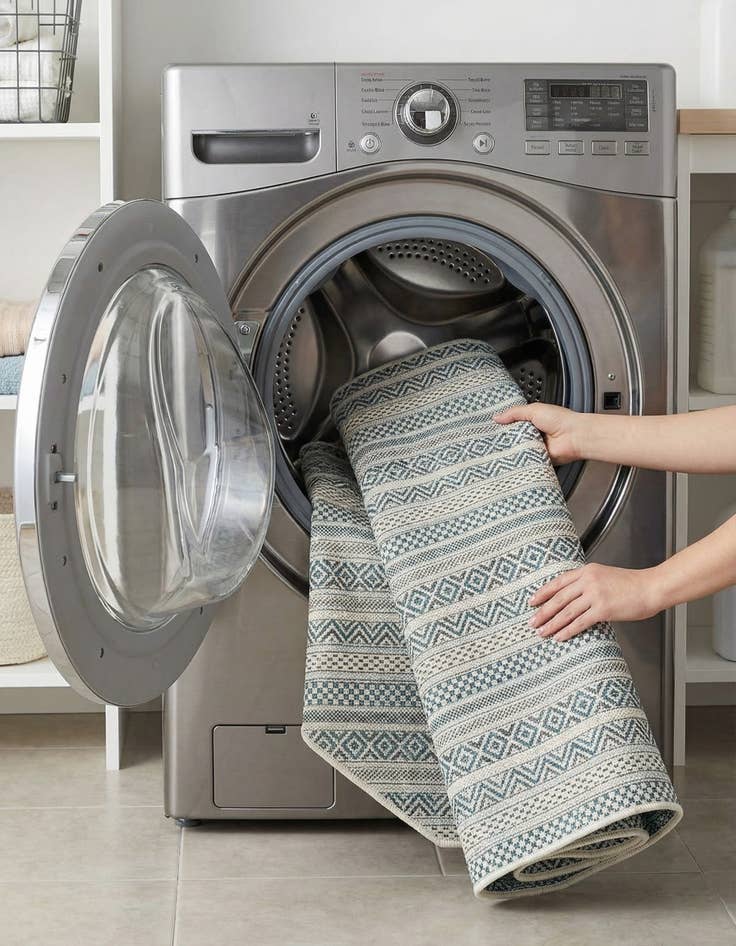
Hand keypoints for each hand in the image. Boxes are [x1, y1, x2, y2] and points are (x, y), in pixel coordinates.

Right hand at [493, 403, 588, 464]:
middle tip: (492, 438)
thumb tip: (497, 417)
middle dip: (505, 437)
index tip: (491, 426)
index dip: (503, 424)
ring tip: (501, 447)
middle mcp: (534, 434)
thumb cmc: (561, 420)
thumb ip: (514, 413)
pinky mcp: (537, 459)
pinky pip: (524, 460)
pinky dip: (520, 459)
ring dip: (512, 448)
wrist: (574, 437)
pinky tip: (513, 457)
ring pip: (517, 449)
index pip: (513, 422)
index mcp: (533, 420)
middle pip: (513, 436)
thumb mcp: (533, 410)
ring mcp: (535, 447)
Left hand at [529, 563, 661, 641]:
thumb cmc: (632, 584)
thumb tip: (572, 597)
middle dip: (543, 611)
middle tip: (532, 621)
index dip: (543, 593)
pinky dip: (567, 630)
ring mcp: (595, 594)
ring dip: (552, 623)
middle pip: (559, 598)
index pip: (558, 582)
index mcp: (587, 571)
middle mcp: (588, 580)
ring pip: (566, 611)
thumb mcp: (605, 576)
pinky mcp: (603, 609)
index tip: (532, 601)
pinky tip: (559, 636)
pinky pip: (580, 622)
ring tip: (542, 632)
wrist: (651, 588)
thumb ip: (588, 582)